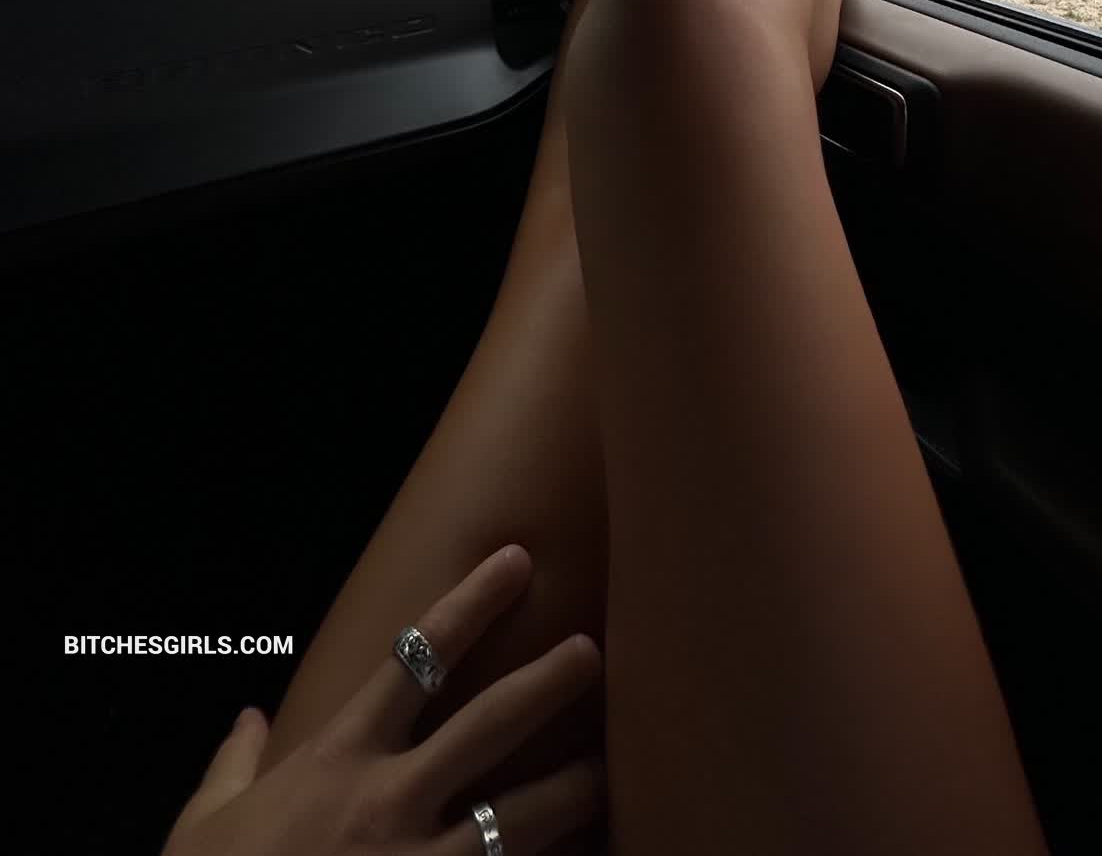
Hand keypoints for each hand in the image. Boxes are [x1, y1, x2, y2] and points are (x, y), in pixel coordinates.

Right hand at [164, 545, 604, 855]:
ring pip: (519, 819)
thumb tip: (247, 722)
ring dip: (574, 790)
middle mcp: (388, 803)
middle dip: (548, 682)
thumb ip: (233, 769)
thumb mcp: (203, 827)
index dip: (471, 604)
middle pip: (489, 725)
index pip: (415, 658)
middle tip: (594, 650)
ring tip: (613, 769)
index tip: (516, 560)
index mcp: (337, 760)